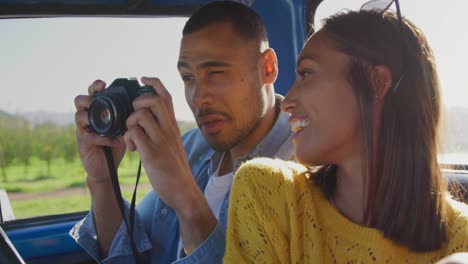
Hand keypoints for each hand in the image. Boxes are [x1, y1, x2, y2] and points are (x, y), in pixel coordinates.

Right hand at [74, 79, 125, 185]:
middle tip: (97, 101)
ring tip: (107, 122)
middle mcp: (87, 118)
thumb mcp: (123, 127)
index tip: (104, 84)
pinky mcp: (83, 144)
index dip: (95, 86)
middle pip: (78, 100)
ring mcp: (83, 130)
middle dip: (88, 98)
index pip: (91, 93)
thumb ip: (127, 115)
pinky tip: (117, 141)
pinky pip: (90, 137)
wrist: (107, 168)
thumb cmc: (116, 144)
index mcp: (97, 111)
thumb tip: (143, 101)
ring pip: (79, 116)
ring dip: (93, 117)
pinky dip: (104, 138)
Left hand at [123, 77, 198, 209]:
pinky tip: (133, 149)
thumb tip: (149, 121)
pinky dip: (128, 138)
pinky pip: (134, 133)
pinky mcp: (152, 153)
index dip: (153, 82)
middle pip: (152, 99)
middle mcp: (169, 129)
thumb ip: (163, 131)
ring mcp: (161, 140)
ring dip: (129, 123)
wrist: (184, 190)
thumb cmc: (176, 168)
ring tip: (132, 137)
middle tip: (134, 118)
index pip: (166, 96)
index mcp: (173, 126)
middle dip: (136, 103)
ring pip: (139, 114)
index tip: (142, 79)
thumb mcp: (173, 144)